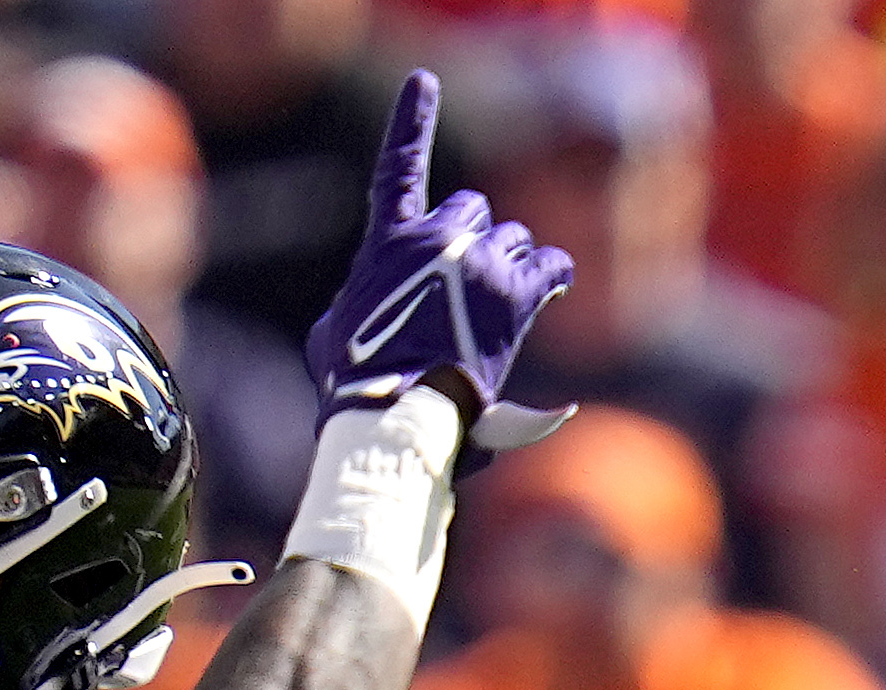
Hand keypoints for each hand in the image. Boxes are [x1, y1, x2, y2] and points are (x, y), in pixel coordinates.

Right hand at [307, 69, 574, 446]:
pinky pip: (551, 265)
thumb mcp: (331, 332)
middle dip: (474, 238)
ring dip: (509, 263)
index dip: (412, 120)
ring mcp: (481, 264)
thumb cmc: (356, 384)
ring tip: (500, 303)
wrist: (398, 414)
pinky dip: (553, 274)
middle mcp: (438, 239)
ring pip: (513, 239)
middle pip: (473, 209)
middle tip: (470, 280)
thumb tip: (371, 307)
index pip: (399, 165)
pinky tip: (554, 283)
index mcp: (389, 242)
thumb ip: (357, 299)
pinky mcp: (517, 297)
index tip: (424, 80)